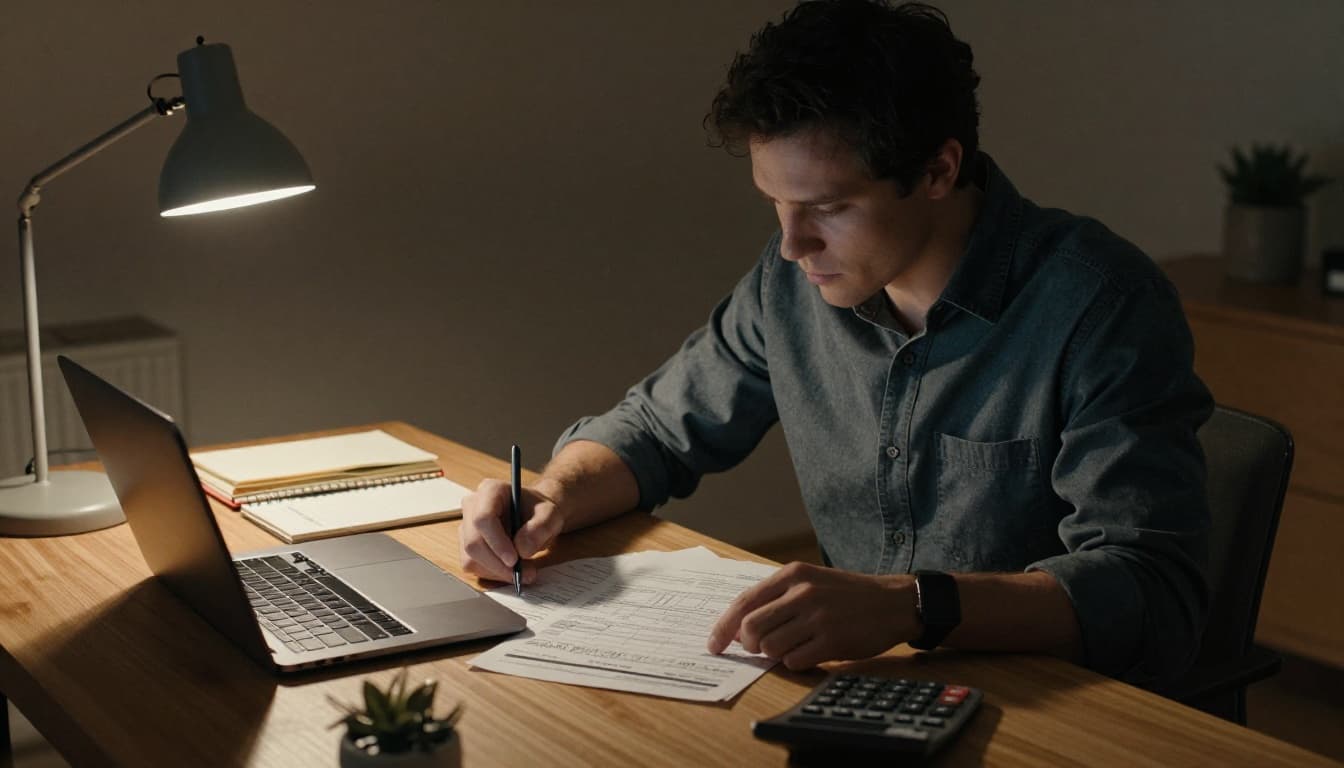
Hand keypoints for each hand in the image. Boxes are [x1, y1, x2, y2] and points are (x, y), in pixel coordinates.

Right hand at [459, 478, 564, 583]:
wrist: (535, 516)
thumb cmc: (539, 512)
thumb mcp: (550, 515)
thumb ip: (540, 528)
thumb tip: (521, 550)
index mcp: (490, 490)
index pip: (483, 518)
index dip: (497, 542)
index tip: (515, 560)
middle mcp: (472, 506)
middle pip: (473, 542)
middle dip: (497, 564)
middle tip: (523, 573)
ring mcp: (466, 526)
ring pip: (470, 558)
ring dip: (497, 571)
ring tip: (523, 571)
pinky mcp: (466, 544)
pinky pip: (472, 566)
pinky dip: (493, 573)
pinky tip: (511, 570)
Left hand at [707, 562, 918, 669]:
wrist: (893, 602)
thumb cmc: (847, 595)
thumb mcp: (811, 580)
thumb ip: (778, 597)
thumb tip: (739, 624)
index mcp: (793, 575)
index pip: (744, 602)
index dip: (723, 627)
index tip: (713, 645)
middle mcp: (802, 593)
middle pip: (751, 628)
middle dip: (748, 645)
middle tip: (759, 649)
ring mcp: (817, 617)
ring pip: (770, 648)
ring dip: (774, 655)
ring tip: (790, 647)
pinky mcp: (832, 640)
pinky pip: (794, 661)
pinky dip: (795, 663)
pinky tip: (809, 653)